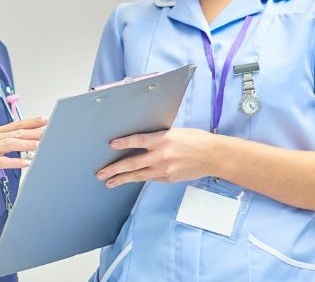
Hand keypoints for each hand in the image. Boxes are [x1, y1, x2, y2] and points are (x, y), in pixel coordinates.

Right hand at [0, 117, 46, 185]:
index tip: (46, 119)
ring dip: (26, 144)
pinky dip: (14, 162)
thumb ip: (3, 144)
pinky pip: (1, 161)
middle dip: (34, 132)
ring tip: (40, 145)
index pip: (16, 125)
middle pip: (16, 132)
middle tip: (50, 131)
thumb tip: (21, 143)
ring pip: (9, 144)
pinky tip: (26, 163)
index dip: (31, 122)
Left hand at [96, 128, 221, 187]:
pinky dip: (140, 178)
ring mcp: (165, 169)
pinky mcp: (169, 178)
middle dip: (115, 169)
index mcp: (163, 139)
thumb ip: (158, 138)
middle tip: (101, 173)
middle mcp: (162, 155)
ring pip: (139, 175)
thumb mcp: (175, 132)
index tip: (111, 145)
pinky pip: (151, 178)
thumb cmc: (195, 140)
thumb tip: (141, 143)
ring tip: (109, 182)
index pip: (138, 141)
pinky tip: (131, 179)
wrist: (213, 156)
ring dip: (122, 179)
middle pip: (133, 163)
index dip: (124, 143)